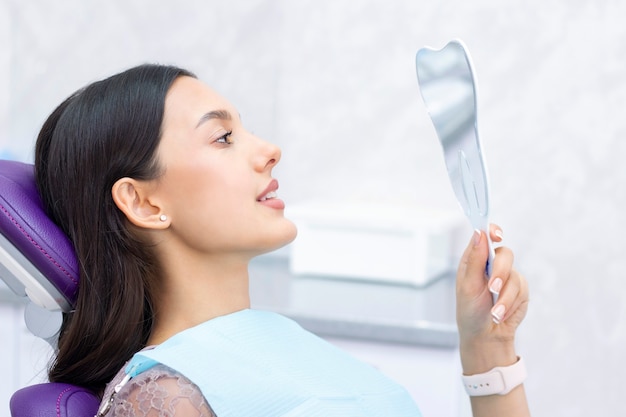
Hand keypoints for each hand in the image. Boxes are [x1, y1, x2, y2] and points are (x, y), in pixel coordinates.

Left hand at [456, 225, 528, 373]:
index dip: (492, 231)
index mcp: (474, 260)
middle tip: (492, 288)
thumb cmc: (471, 311)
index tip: (496, 235)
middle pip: (505, 254)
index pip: (485, 237)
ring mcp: (507, 276)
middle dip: (500, 272)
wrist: (486, 336)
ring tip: (494, 312)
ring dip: (504, 297)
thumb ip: (475, 259)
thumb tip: (479, 233)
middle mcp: (491, 265)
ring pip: (514, 275)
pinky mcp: (520, 289)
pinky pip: (522, 289)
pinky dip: (511, 303)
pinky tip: (501, 314)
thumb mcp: (468, 286)